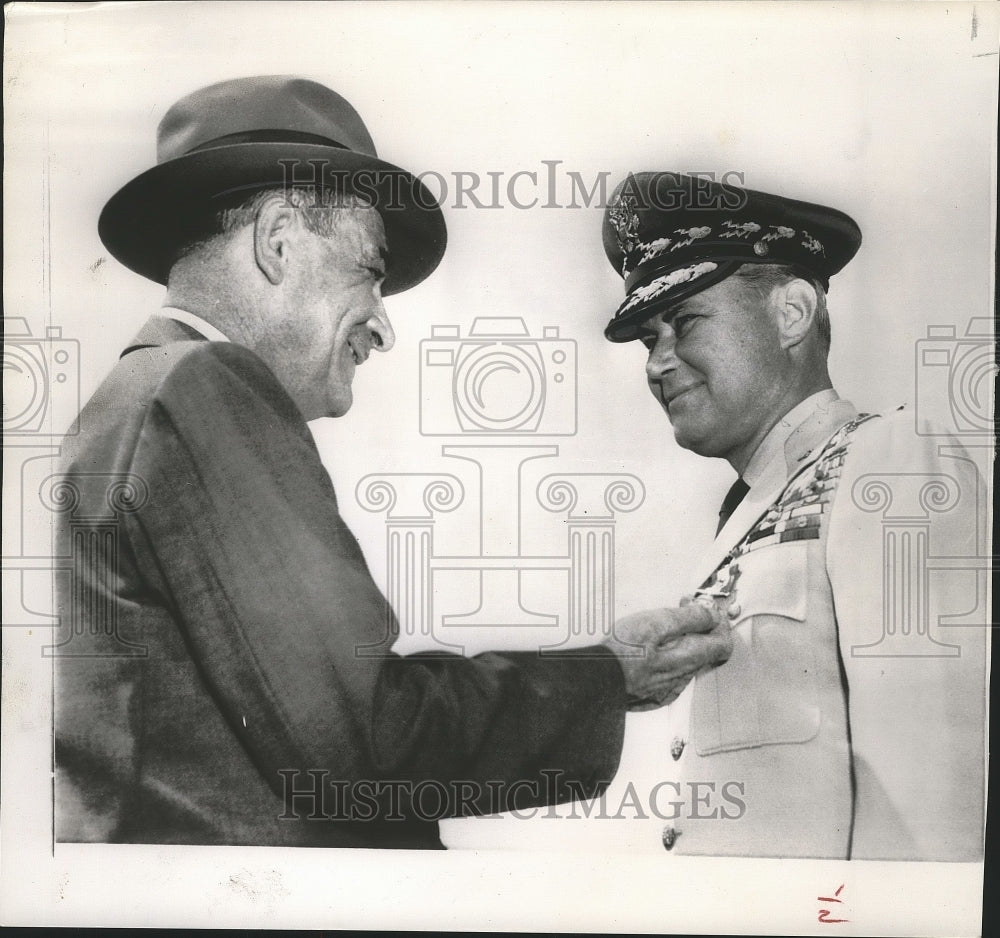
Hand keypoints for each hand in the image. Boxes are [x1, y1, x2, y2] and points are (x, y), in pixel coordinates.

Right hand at [602, 601, 732, 710]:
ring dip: (684, 644)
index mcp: (686, 659)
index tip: (707, 610)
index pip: (723, 644)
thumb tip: (711, 615)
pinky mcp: (653, 696)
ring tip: (663, 627)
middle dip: (701, 630)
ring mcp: (668, 690)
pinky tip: (652, 649)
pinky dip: (668, 659)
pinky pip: (671, 675)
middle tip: (684, 610)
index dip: (720, 624)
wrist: (593, 682)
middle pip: (707, 654)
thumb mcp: (654, 622)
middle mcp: (682, 678)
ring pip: (688, 664)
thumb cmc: (619, 651)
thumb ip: (688, 618)